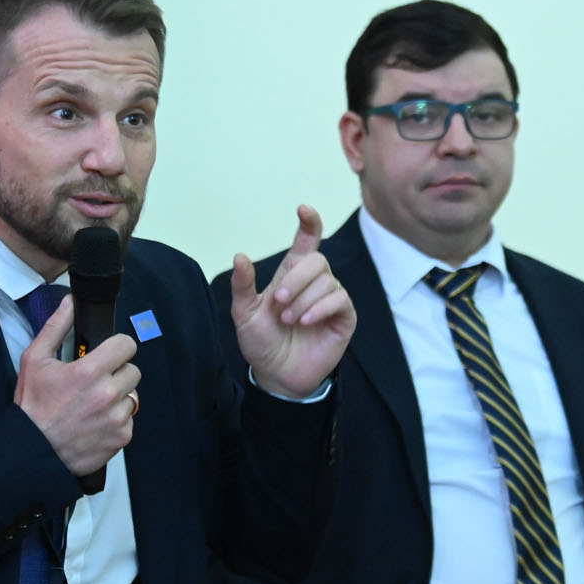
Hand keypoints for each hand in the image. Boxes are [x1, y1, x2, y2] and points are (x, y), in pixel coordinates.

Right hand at [13, 295, 140, 474]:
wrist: (31, 451)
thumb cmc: (32, 407)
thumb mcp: (35, 361)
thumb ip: (56, 327)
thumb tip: (70, 302)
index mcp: (90, 371)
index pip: (127, 344)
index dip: (117, 348)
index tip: (107, 355)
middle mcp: (108, 393)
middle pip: (133, 370)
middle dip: (117, 373)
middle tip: (95, 383)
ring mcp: (117, 417)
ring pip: (133, 396)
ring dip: (118, 398)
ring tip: (92, 405)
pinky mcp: (122, 437)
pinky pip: (130, 420)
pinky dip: (117, 421)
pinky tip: (95, 423)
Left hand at [231, 205, 355, 398]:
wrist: (276, 375)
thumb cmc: (262, 342)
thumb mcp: (245, 314)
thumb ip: (243, 286)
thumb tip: (240, 255)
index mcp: (291, 275)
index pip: (307, 241)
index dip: (309, 222)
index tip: (303, 209)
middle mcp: (313, 283)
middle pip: (316, 260)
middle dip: (295, 279)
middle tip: (278, 303)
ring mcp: (331, 299)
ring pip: (326, 281)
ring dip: (303, 299)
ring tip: (289, 320)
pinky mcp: (344, 318)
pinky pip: (339, 300)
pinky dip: (320, 308)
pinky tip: (305, 321)